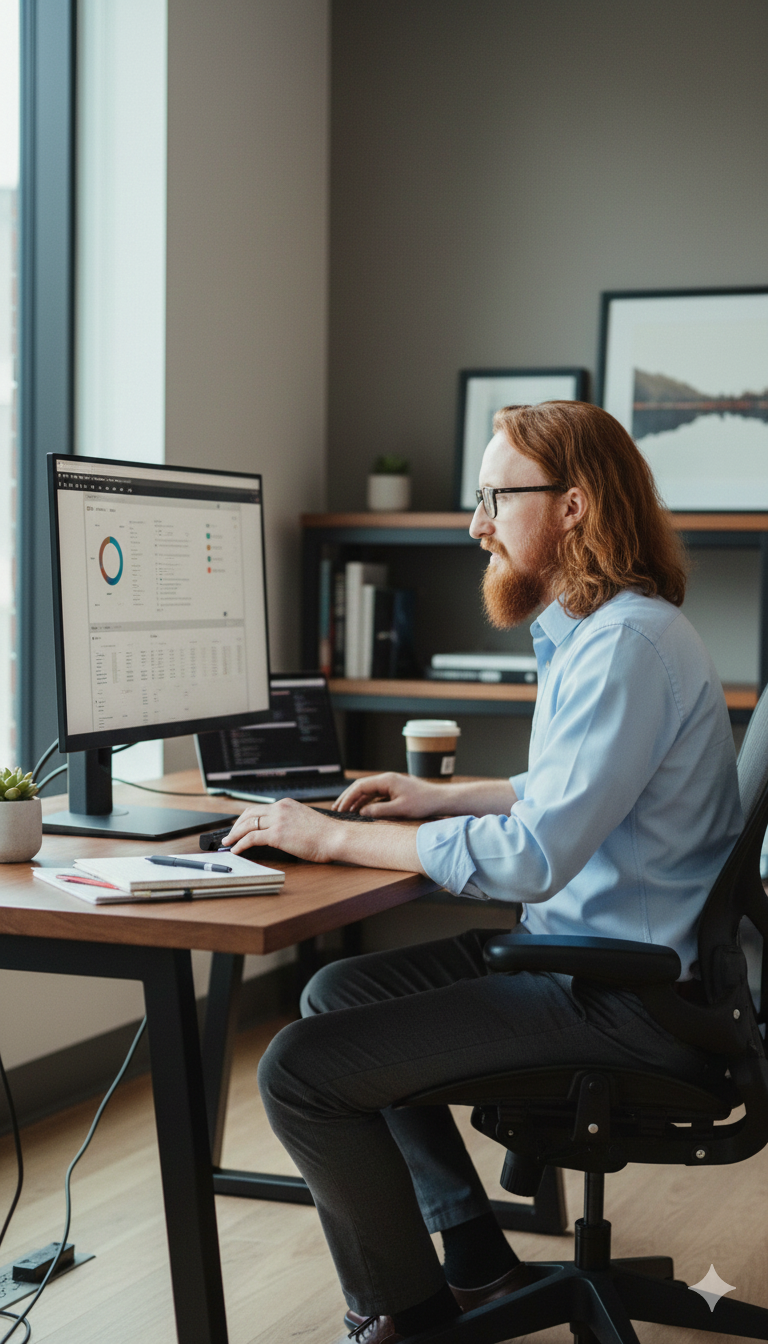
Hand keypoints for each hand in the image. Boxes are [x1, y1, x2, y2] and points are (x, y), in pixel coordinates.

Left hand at [221, 799, 340, 862]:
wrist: (335, 838)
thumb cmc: (325, 834)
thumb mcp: (304, 821)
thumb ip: (290, 822)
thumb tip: (278, 833)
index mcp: (286, 804)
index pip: (259, 809)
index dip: (246, 819)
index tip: (240, 826)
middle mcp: (280, 809)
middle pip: (249, 814)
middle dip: (236, 825)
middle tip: (229, 835)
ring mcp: (278, 820)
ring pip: (247, 825)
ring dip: (234, 835)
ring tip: (227, 843)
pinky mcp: (277, 834)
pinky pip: (251, 838)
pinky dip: (240, 844)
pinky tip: (236, 850)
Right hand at [332, 771, 444, 818]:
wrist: (440, 799)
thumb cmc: (423, 803)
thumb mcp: (400, 809)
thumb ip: (379, 810)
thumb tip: (362, 812)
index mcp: (386, 780)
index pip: (360, 786)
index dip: (348, 797)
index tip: (339, 808)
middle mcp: (387, 780)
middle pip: (361, 787)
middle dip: (348, 798)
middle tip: (336, 809)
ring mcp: (391, 785)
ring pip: (368, 792)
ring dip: (356, 801)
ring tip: (345, 811)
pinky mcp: (395, 792)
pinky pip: (376, 796)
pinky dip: (366, 803)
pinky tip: (361, 811)